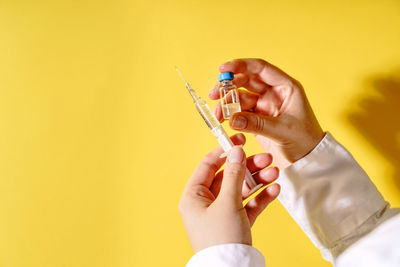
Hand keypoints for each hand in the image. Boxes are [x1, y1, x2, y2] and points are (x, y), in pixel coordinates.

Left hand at [179, 134, 279, 252]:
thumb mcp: (227, 202)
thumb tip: (236, 151)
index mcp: (194, 197)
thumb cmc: (221, 239)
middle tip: (265, 158)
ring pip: (240, 190)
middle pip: (227, 177)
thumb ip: (233, 175)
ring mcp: (221, 214)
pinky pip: (248, 206)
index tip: (239, 140)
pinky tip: (274, 189)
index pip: (208, 166)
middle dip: (248, 167)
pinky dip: (260, 198)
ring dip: (258, 181)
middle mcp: (206, 204)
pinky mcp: (236, 224)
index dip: (224, 151)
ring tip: (274, 172)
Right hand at [209, 58, 324, 168]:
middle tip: (214, 94)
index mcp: (286, 87)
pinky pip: (240, 112)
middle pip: (246, 81)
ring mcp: (265, 105)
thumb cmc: (305, 141)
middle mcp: (274, 92)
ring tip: (218, 115)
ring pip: (240, 97)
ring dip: (227, 103)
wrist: (308, 160)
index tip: (223, 69)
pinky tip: (223, 120)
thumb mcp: (282, 131)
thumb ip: (256, 124)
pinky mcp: (258, 118)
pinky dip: (230, 115)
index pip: (261, 69)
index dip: (241, 65)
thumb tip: (231, 119)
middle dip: (228, 86)